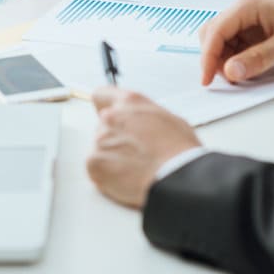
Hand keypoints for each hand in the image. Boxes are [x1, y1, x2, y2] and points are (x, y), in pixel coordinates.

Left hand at [87, 88, 200, 208]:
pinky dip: (108, 175)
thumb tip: (141, 121)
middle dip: (116, 138)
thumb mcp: (170, 119)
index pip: (101, 95)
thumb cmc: (179, 152)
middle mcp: (110, 118)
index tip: (111, 116)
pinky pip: (97, 168)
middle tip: (136, 152)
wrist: (176, 179)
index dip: (106, 106)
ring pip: (101, 148)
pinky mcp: (94, 163)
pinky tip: (128, 178)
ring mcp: (100, 141)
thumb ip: (144, 115)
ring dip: (113, 157)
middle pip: (103, 126)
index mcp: (129, 102)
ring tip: (136, 168)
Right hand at [199, 0, 273, 84]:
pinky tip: (246, 67)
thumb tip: (231, 72)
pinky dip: (234, 58)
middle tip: (227, 78)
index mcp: (247, 5)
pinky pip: (233, 43)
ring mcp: (245, 17)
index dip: (208, 57)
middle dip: (214, 58)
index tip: (207, 78)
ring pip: (220, 40)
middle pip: (212, 34)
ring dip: (224, 59)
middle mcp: (242, 8)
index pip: (216, 31)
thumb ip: (258, 58)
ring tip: (240, 74)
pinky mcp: (250, 27)